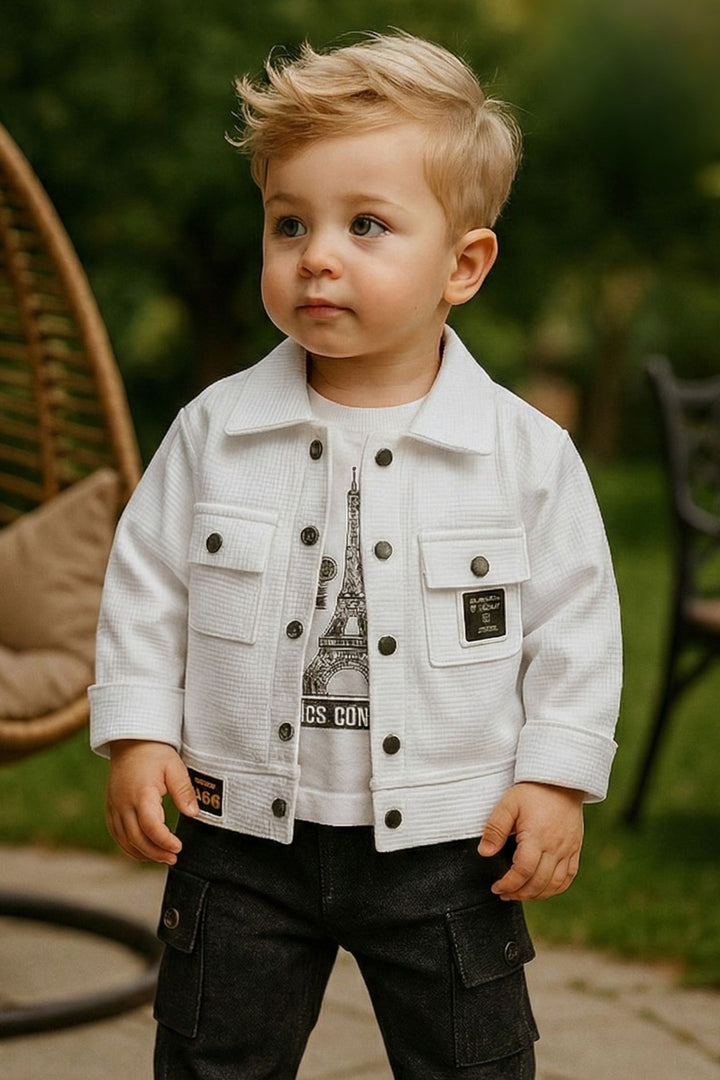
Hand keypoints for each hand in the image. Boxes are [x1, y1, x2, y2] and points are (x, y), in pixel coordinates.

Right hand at [106, 740, 198, 863]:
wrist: (130, 742)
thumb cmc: (154, 753)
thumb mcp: (174, 766)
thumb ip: (184, 791)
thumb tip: (194, 813)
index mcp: (142, 794)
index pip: (151, 826)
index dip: (164, 841)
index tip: (179, 847)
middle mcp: (124, 804)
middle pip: (137, 839)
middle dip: (156, 853)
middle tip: (174, 857)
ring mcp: (114, 808)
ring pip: (125, 841)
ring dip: (143, 854)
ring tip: (162, 857)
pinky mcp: (111, 809)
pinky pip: (117, 835)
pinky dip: (129, 847)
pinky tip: (144, 851)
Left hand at [477, 782, 584, 900]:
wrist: (562, 780)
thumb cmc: (533, 791)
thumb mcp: (508, 804)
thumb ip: (495, 828)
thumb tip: (484, 852)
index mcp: (537, 837)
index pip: (522, 871)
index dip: (508, 884)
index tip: (496, 887)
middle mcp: (555, 847)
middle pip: (538, 882)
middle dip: (519, 893)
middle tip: (504, 893)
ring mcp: (568, 849)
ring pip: (555, 884)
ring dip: (536, 895)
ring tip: (520, 894)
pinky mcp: (575, 848)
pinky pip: (569, 877)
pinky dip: (555, 889)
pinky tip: (542, 889)